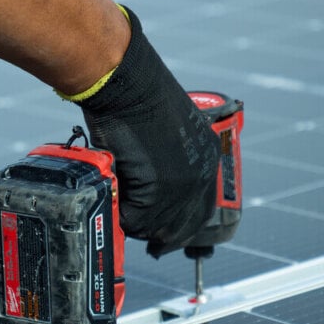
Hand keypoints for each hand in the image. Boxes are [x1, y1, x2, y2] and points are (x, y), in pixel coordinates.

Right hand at [75, 7, 219, 257]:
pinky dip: (121, 210)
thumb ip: (168, 160)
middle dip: (161, 233)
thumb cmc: (137, 98)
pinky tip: (116, 189)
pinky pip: (135, 220)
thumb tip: (150, 184)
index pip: (202, 208)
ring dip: (136, 218)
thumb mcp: (167, 130)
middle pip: (182, 226)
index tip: (167, 233)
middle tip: (146, 237)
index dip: (183, 224)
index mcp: (208, 159)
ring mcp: (181, 188)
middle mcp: (202, 177)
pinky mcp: (158, 194)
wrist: (127, 86)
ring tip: (122, 200)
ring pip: (156, 226)